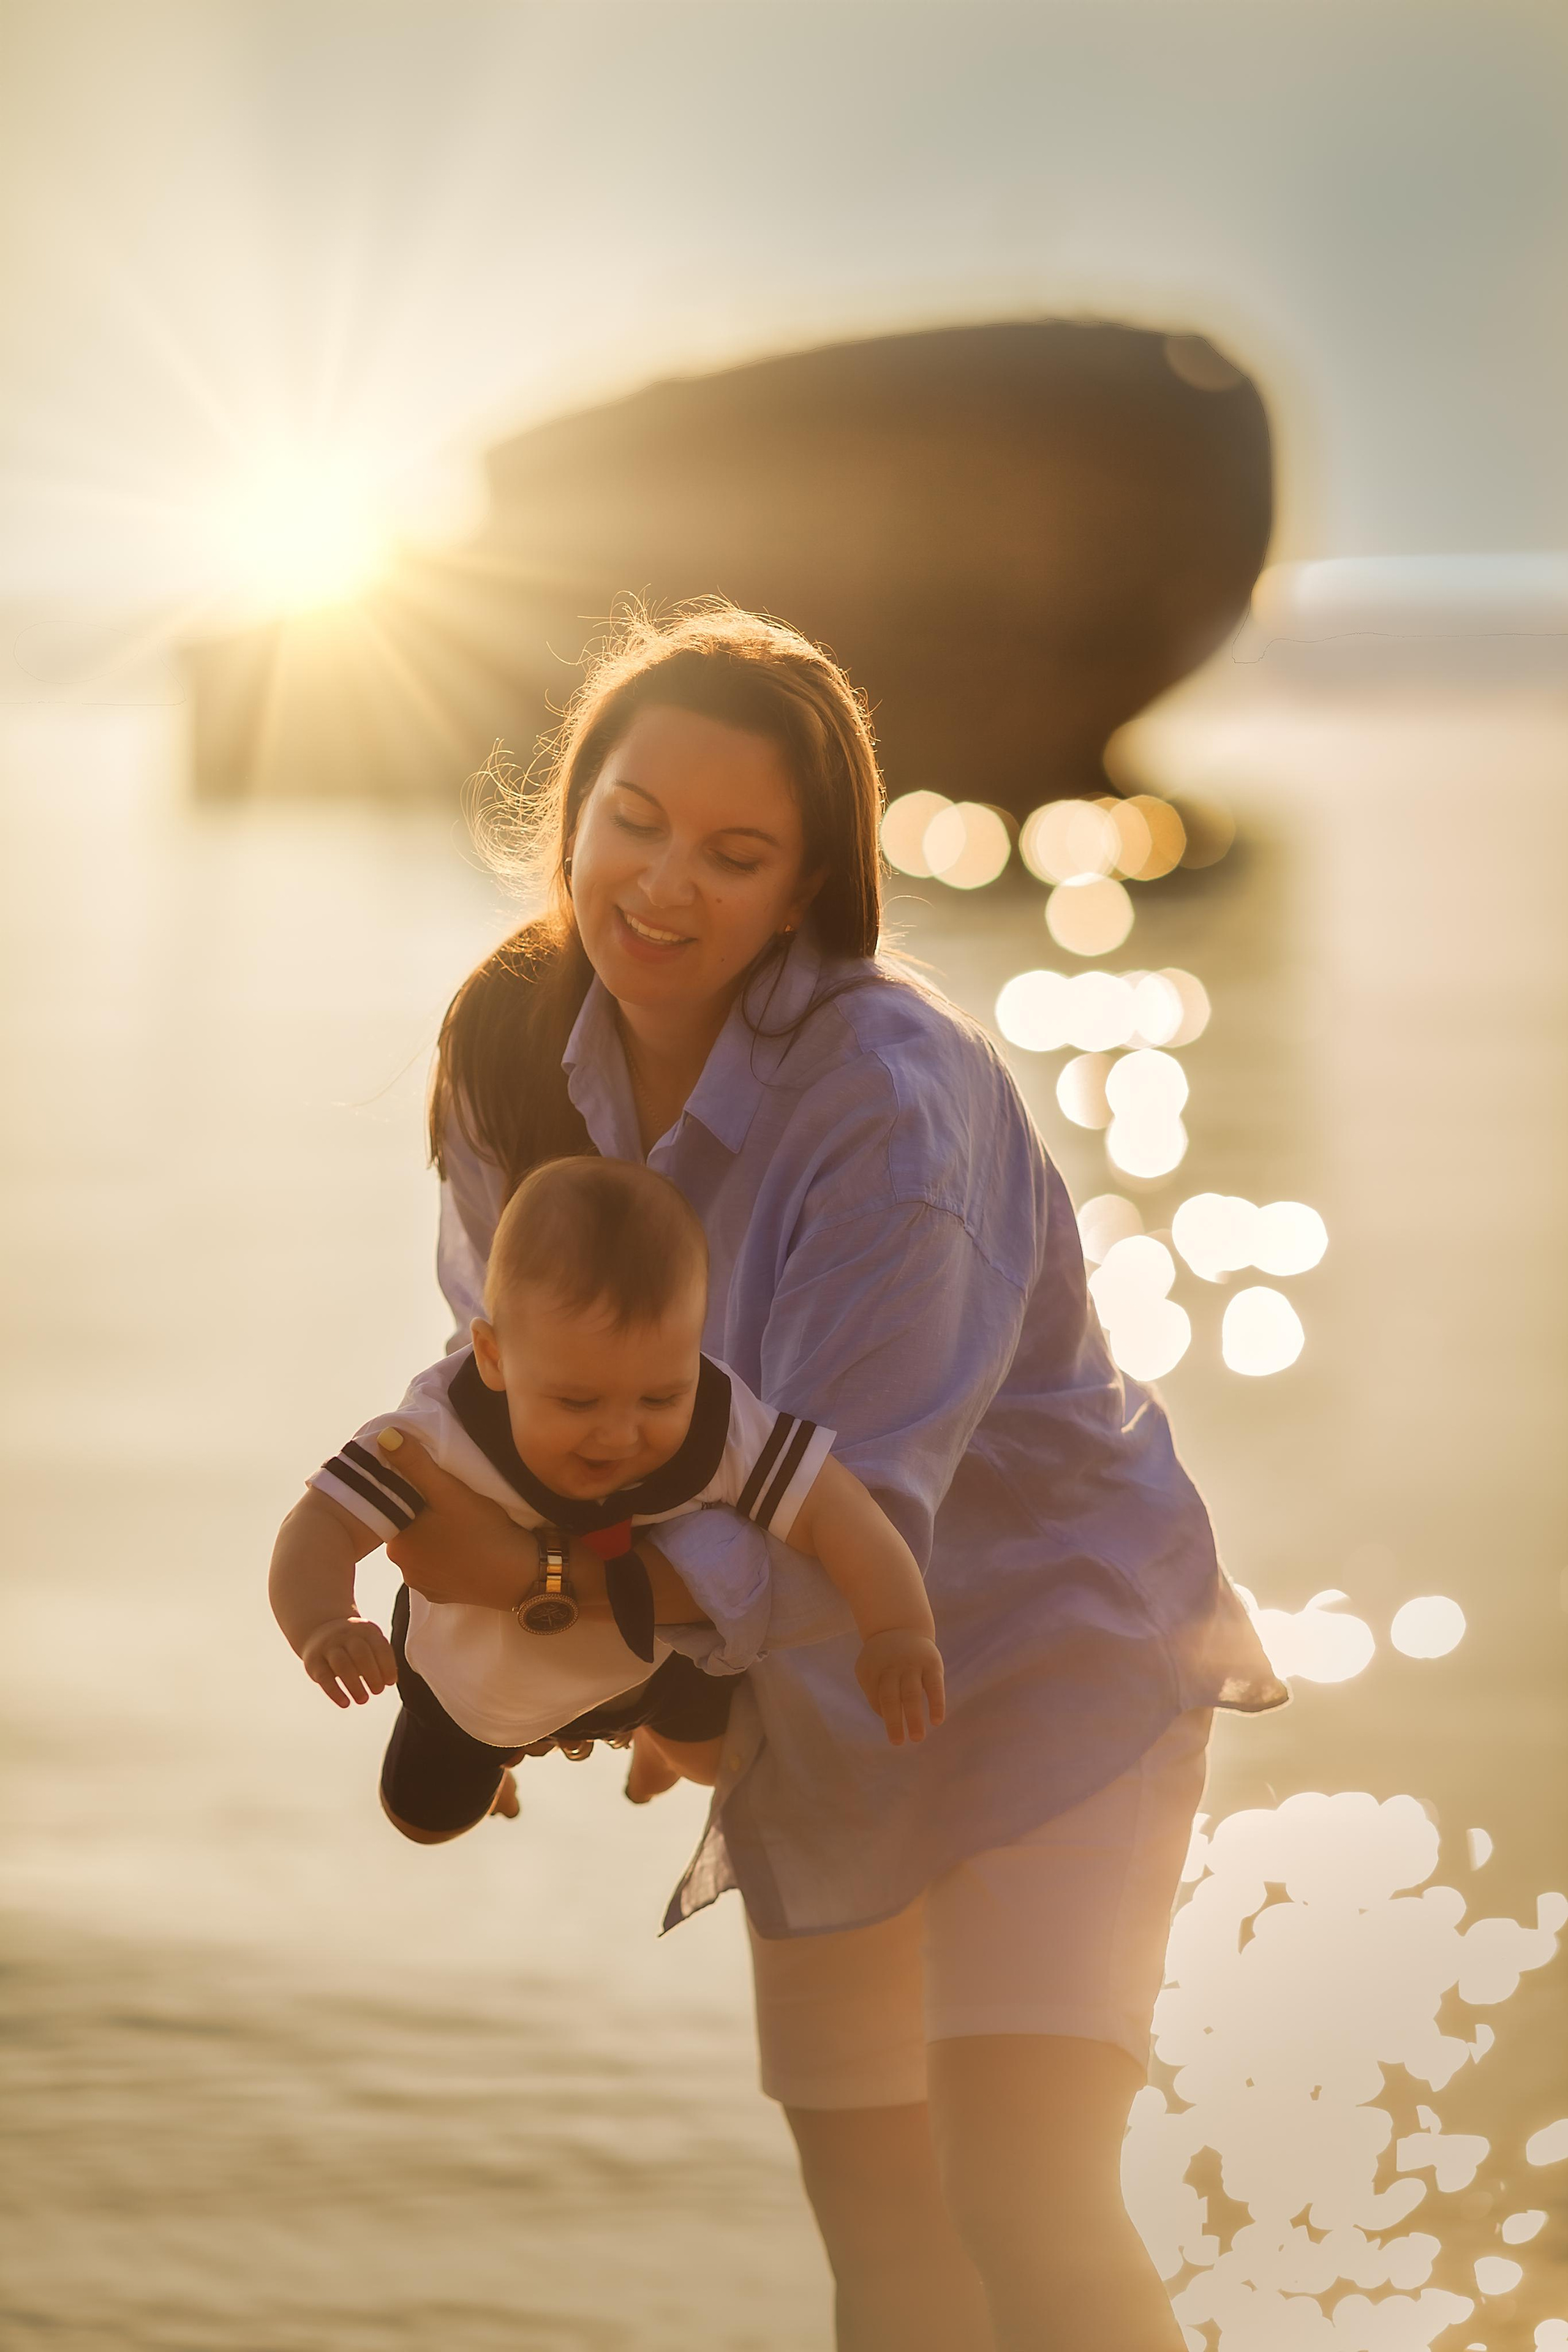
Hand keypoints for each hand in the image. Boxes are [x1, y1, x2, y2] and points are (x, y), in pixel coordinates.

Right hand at [300, 1616, 395, 1708]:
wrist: (319, 1630)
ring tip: (363, 1700)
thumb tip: (390, 1680)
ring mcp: (328, 1647)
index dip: (387, 1665)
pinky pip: (324, 1677)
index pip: (379, 1646)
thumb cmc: (352, 1644)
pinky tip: (345, 1703)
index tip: (390, 1682)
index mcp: (364, 1630)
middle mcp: (346, 1635)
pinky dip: (335, 1692)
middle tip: (378, 1691)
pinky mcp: (313, 1661)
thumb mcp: (368, 1641)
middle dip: (372, 1674)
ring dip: (354, 1685)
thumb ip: (380, 1657)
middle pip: (361, 1654)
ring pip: (342, 1664)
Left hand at [380, 1430, 611, 1615]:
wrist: (521, 1576)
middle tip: (454, 1503)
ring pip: (425, 1550)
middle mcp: (404, 1570)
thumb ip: (415, 1463)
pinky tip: (468, 1547)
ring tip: (464, 1524)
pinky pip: (439, 1570)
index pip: (396, 1510)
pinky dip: (449, 1558)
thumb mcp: (449, 1491)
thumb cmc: (483, 1530)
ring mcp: (425, 1587)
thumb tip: (383, 1436)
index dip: (413, 1495)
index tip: (436, 1487)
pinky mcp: (443, 1597)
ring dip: (437, 1537)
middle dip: (425, 1516)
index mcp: (397, 1545)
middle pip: (410, 1530)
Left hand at [854, 1629, 946, 1745]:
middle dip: (894, 1721)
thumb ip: (872, 1691)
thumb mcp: (867, 1668)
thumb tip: (885, 1716)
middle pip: (891, 1697)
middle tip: (898, 1743)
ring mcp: (913, 1665)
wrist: (900, 1625)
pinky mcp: (932, 1664)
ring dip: (914, 1717)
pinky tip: (937, 1720)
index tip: (892, 1725)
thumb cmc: (882, 1657)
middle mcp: (892, 1667)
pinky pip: (935, 1686)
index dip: (883, 1712)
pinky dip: (936, 1703)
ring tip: (917, 1738)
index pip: (876, 1697)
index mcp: (874, 1669)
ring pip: (912, 1693)